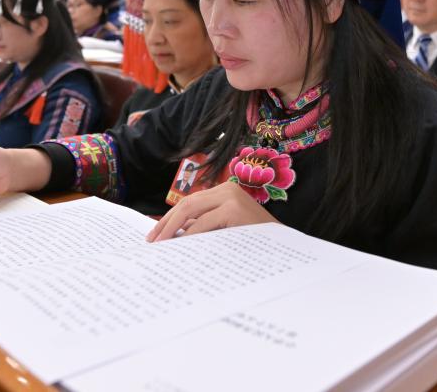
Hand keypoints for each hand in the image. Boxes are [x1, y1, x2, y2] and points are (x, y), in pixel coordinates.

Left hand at [147, 181, 277, 241]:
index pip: (190, 202)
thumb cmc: (254, 241)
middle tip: (152, 240)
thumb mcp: (225, 229)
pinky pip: (204, 223)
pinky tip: (180, 245)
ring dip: (172, 227)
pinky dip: (189, 234)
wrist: (283, 247)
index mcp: (224, 191)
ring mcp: (231, 197)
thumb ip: (204, 227)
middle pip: (187, 203)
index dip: (170, 217)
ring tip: (160, 243)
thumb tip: (173, 235)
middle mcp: (227, 189)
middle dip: (166, 222)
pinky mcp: (234, 209)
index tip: (155, 233)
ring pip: (191, 209)